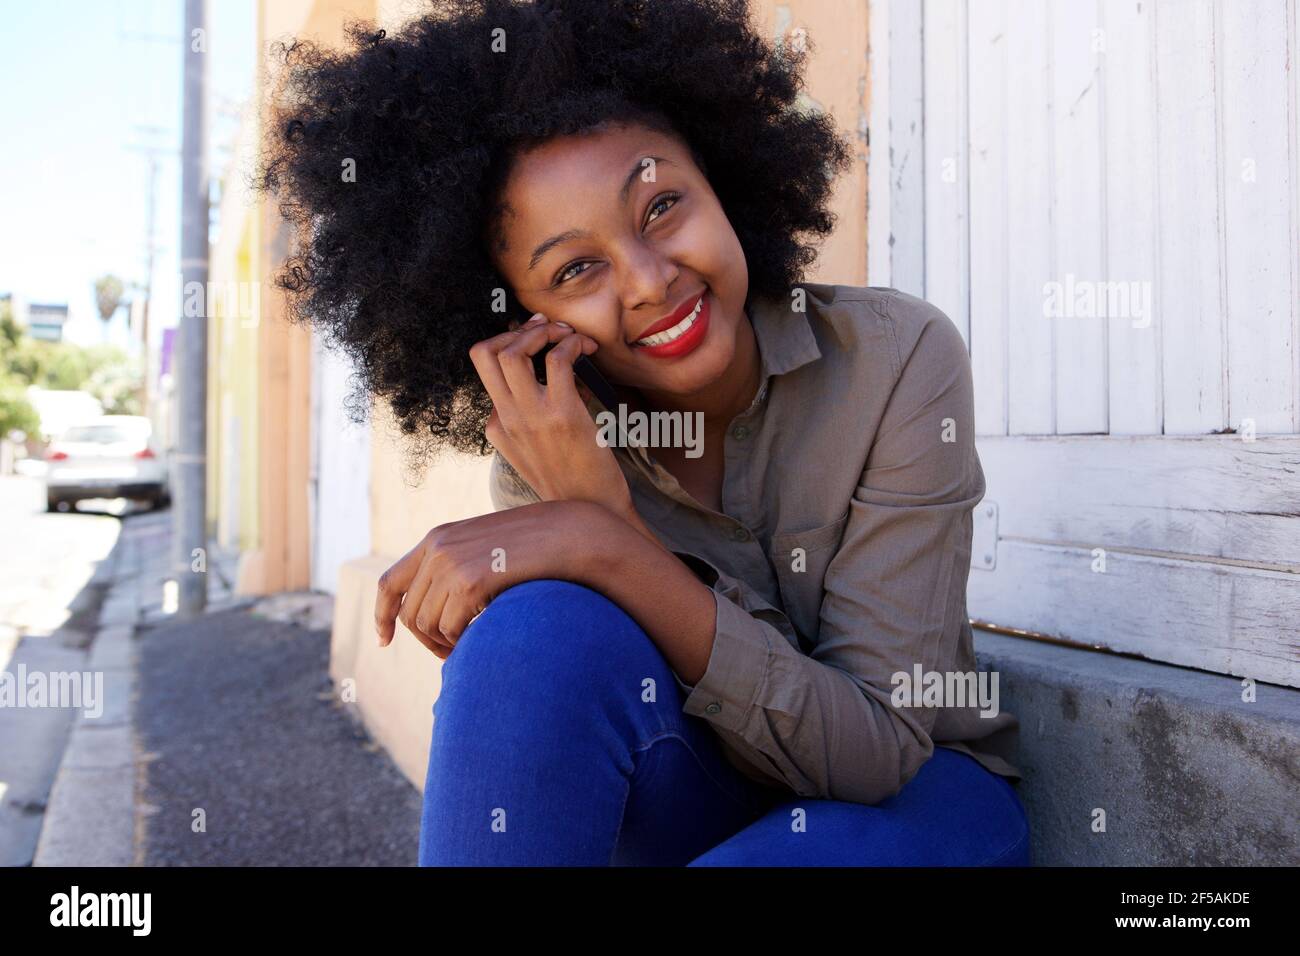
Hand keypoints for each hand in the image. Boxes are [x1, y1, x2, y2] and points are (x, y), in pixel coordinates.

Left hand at [374, 499, 602, 657]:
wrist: (569, 534)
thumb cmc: (536, 548)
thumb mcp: (487, 550)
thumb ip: (460, 568)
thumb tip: (441, 611)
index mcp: (437, 539)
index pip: (389, 583)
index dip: (382, 616)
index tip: (384, 641)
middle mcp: (437, 549)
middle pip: (409, 614)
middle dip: (427, 641)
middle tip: (451, 654)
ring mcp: (450, 563)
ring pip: (427, 625)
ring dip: (447, 643)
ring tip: (471, 644)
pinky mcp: (469, 581)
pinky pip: (450, 629)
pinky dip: (462, 642)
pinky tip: (483, 635)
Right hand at [470, 313, 636, 520]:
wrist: (594, 512)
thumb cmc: (572, 478)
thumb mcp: (536, 451)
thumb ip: (529, 417)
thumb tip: (548, 372)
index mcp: (497, 426)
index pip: (485, 367)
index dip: (511, 342)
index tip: (538, 338)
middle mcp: (506, 419)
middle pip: (483, 352)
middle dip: (517, 329)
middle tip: (548, 330)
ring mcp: (531, 418)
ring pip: (512, 352)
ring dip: (543, 331)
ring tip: (568, 336)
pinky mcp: (563, 416)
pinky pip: (558, 360)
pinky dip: (571, 343)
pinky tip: (586, 351)